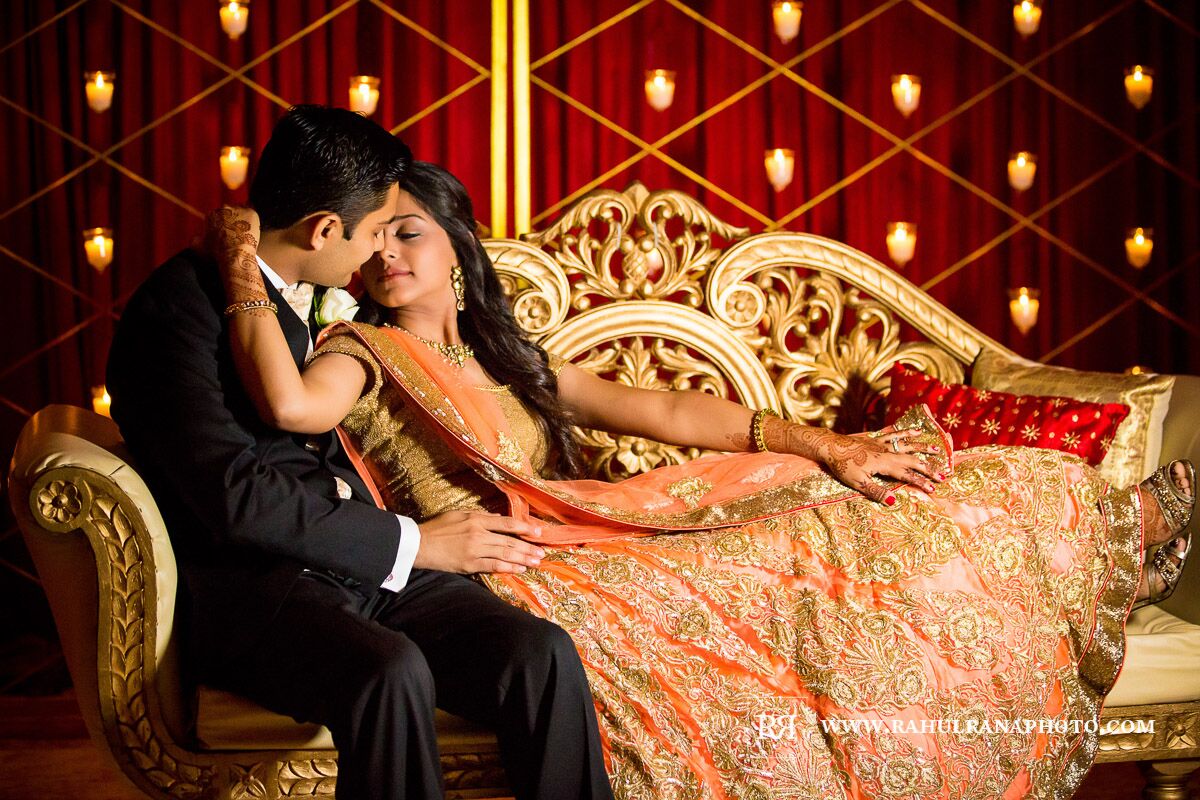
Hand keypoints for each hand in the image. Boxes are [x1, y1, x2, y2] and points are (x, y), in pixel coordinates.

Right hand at [203, 206, 263, 300]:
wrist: (235, 255)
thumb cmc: (218, 254)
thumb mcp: (200, 248)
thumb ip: (196, 241)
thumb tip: (196, 237)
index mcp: (211, 215)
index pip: (218, 216)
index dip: (224, 225)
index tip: (228, 233)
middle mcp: (223, 209)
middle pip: (230, 212)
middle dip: (234, 220)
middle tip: (239, 233)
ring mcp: (238, 209)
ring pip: (242, 211)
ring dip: (244, 219)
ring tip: (246, 232)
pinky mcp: (251, 212)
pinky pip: (253, 214)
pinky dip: (254, 221)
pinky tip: (253, 230)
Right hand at [414, 510, 545, 574]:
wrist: (418, 544)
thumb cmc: (437, 528)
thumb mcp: (458, 515)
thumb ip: (480, 517)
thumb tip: (499, 519)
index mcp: (476, 519)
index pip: (507, 523)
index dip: (525, 527)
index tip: (538, 531)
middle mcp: (478, 533)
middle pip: (510, 540)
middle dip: (528, 547)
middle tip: (542, 552)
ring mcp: (475, 550)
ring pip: (505, 554)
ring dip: (523, 558)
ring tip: (536, 561)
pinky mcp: (469, 564)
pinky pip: (493, 566)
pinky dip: (508, 567)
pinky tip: (519, 569)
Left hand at [819, 428, 942, 503]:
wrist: (830, 446)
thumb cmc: (842, 466)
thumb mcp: (857, 483)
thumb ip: (877, 492)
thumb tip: (895, 502)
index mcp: (884, 464)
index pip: (907, 475)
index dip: (921, 482)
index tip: (934, 489)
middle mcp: (886, 452)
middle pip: (912, 460)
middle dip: (928, 467)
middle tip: (943, 474)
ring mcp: (881, 444)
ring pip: (906, 445)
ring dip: (922, 447)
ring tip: (936, 449)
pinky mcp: (875, 439)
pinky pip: (894, 435)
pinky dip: (906, 432)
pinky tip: (916, 430)